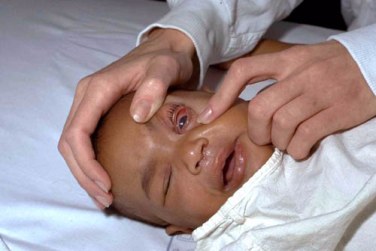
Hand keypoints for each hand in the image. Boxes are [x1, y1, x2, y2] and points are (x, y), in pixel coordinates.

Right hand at [58, 28, 195, 207]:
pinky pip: (85, 141)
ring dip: (84, 173)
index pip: (78, 132)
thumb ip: (155, 86)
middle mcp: (87, 97)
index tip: (107, 184)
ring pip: (74, 145)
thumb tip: (138, 115)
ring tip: (103, 197)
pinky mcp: (99, 111)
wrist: (167, 50)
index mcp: (98, 89)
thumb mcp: (166, 68)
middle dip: (84, 175)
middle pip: (70, 143)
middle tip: (106, 199)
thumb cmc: (167, 60)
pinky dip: (89, 164)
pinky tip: (102, 180)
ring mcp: (91, 105)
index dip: (87, 163)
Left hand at [198, 40, 375, 158]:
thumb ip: (276, 74)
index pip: (245, 70)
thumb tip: (242, 97)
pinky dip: (297, 150)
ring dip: (278, 142)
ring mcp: (320, 93)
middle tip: (264, 137)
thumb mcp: (302, 59)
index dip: (222, 95)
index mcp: (288, 59)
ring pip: (281, 126)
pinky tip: (301, 148)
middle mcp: (301, 75)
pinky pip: (304, 138)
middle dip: (255, 131)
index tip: (208, 115)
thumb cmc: (333, 66)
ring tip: (286, 142)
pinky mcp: (339, 112)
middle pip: (259, 109)